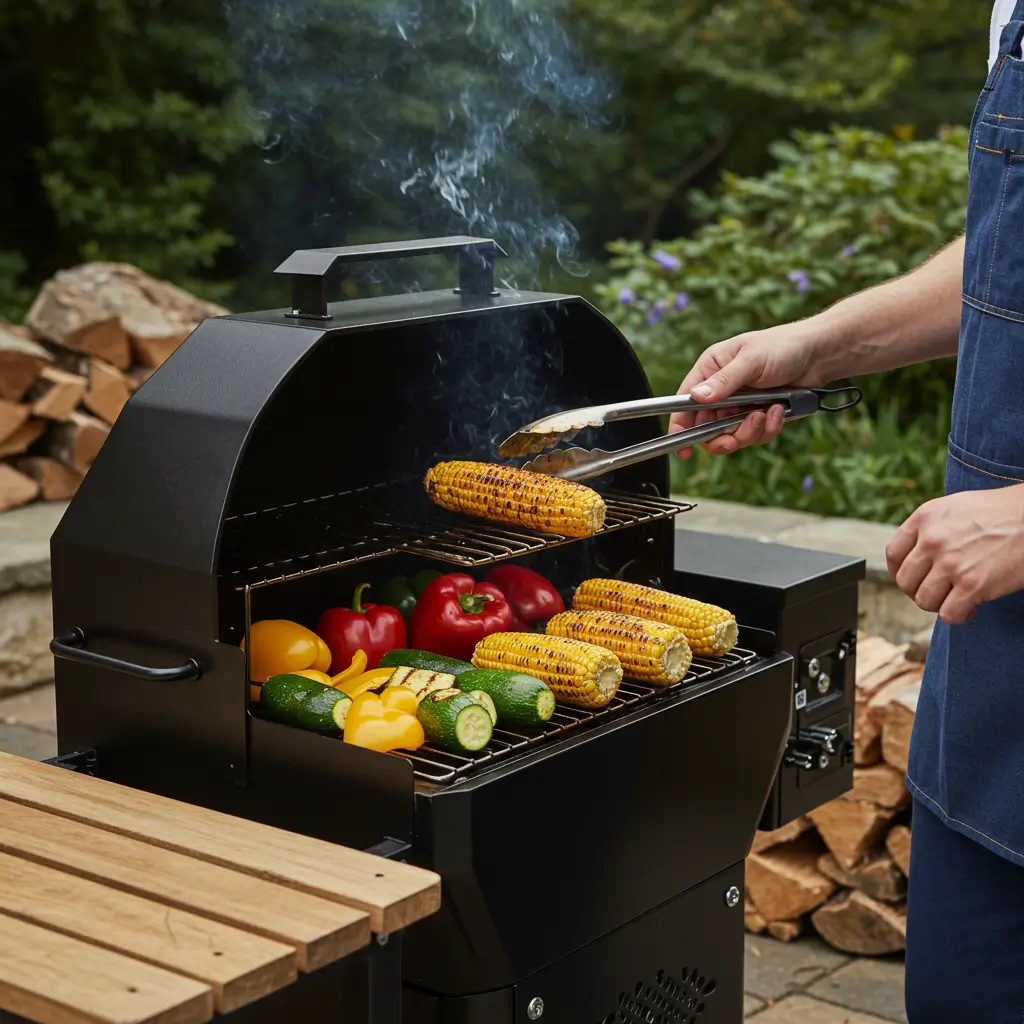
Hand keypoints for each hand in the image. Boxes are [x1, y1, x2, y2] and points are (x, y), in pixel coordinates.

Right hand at [669, 322, 826, 458]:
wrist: (819, 354)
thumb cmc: (783, 346)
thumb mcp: (751, 361)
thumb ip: (724, 381)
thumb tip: (697, 397)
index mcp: (711, 369)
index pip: (685, 402)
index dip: (681, 427)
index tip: (684, 449)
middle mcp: (721, 390)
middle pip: (706, 427)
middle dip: (722, 436)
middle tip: (733, 441)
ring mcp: (739, 405)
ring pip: (732, 435)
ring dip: (750, 431)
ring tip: (766, 414)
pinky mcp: (758, 415)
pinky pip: (755, 435)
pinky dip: (767, 428)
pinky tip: (778, 410)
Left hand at [885, 485, 1023, 624]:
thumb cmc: (1001, 513)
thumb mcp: (955, 508)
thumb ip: (931, 528)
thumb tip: (915, 556)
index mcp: (925, 518)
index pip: (893, 554)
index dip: (898, 572)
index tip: (912, 579)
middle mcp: (932, 540)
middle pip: (905, 581)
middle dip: (919, 591)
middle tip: (939, 592)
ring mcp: (951, 563)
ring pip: (924, 600)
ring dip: (939, 604)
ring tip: (957, 598)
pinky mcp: (973, 584)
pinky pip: (949, 614)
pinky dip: (959, 616)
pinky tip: (972, 606)